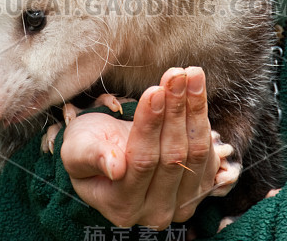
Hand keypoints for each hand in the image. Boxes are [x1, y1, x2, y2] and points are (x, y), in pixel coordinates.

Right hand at [60, 67, 219, 229]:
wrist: (108, 151)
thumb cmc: (87, 148)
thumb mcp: (77, 150)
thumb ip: (93, 157)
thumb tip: (114, 166)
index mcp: (122, 207)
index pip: (141, 161)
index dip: (149, 124)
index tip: (154, 90)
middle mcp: (156, 212)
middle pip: (172, 155)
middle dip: (175, 110)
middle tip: (176, 75)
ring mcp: (182, 203)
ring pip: (196, 152)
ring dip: (194, 109)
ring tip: (191, 75)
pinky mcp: (202, 187)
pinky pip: (209, 150)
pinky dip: (203, 116)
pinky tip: (197, 90)